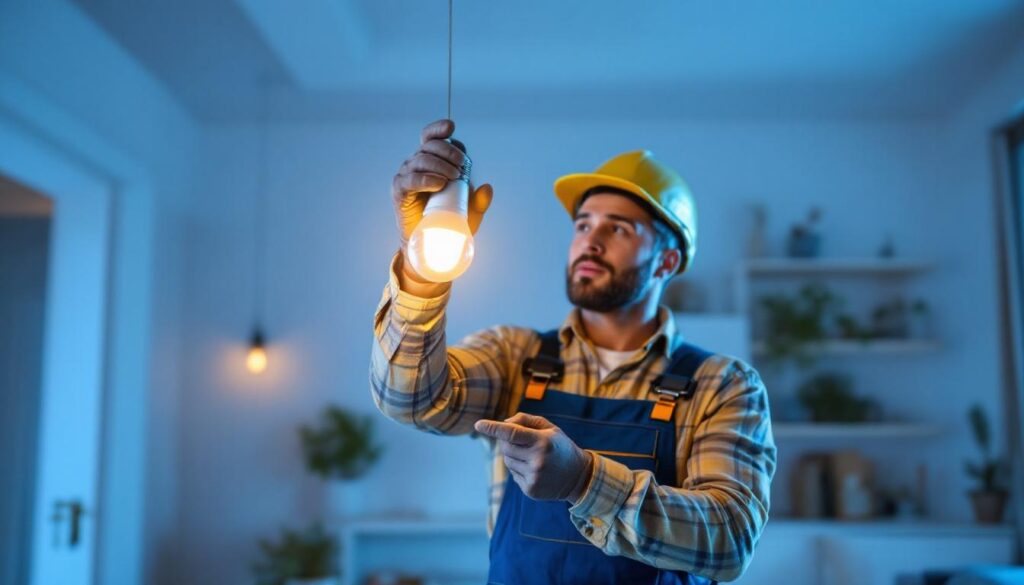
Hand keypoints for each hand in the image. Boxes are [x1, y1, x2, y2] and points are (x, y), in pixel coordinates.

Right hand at [391, 119, 493, 253]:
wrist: (432, 244)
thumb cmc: (450, 222)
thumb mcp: (470, 212)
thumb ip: (480, 200)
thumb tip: (487, 188)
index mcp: (432, 161)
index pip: (432, 137)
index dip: (439, 129)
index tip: (451, 128)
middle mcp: (417, 164)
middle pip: (429, 145)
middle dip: (448, 151)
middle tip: (462, 166)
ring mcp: (407, 176)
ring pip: (421, 159)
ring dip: (440, 165)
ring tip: (453, 177)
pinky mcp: (399, 191)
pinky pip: (410, 179)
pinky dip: (426, 179)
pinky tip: (439, 183)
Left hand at [474, 413, 593, 501]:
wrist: (578, 476)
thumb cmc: (560, 447)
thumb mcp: (550, 428)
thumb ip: (525, 420)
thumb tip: (502, 423)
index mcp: (542, 441)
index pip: (511, 433)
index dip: (493, 428)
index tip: (478, 424)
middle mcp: (537, 460)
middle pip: (505, 447)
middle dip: (507, 442)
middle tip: (522, 442)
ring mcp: (533, 477)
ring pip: (508, 461)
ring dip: (514, 456)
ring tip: (533, 457)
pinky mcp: (530, 489)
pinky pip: (513, 474)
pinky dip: (519, 469)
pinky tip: (535, 469)